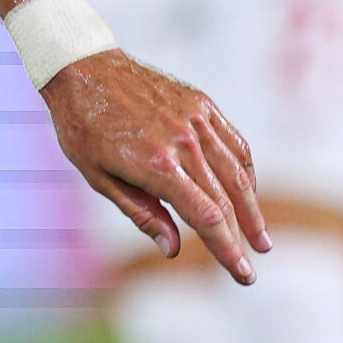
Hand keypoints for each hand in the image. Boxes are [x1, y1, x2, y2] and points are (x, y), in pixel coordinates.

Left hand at [43, 50, 268, 281]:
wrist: (81, 68)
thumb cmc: (81, 125)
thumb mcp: (98, 177)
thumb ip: (141, 213)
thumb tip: (173, 249)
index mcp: (156, 164)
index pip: (206, 217)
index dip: (227, 249)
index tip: (243, 274)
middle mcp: (183, 141)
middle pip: (226, 199)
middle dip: (242, 236)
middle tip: (252, 264)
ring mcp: (196, 119)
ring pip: (237, 172)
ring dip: (252, 207)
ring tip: (260, 236)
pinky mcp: (201, 103)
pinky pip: (233, 142)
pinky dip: (244, 169)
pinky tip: (247, 189)